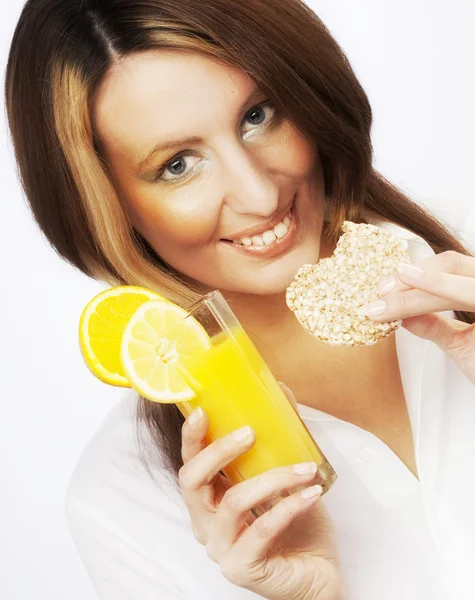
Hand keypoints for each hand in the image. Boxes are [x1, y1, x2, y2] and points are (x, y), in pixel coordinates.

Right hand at [179, 386, 344, 599]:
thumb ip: (278, 441)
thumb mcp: (284, 476)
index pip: (189, 465)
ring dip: (273, 478)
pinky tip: (311, 493)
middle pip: (192, 482)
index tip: (203, 411)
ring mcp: (220, 549)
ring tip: (304, 467)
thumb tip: (282, 392)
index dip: (191, 438)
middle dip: (218, 451)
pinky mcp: (241, 568)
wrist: (318, 573)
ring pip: (233, 502)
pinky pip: (262, 529)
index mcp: (209, 501)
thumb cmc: (297, 525)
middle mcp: (205, 524)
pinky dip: (289, 506)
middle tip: (250, 433)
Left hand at [364, 250, 474, 384]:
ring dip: (416, 291)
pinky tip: (411, 305)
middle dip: (412, 278)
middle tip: (379, 294)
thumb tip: (403, 314)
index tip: (384, 289)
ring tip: (385, 300)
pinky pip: (470, 294)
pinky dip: (438, 292)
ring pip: (458, 277)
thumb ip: (435, 325)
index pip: (454, 266)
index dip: (418, 272)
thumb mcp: (462, 344)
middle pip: (453, 265)